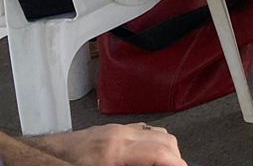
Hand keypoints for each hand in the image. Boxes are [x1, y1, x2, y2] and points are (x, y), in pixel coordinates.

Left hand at [29, 123, 185, 165]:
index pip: (162, 153)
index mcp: (116, 150)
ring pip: (156, 133)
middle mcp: (119, 134)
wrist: (34, 157)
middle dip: (175, 159)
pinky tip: (145, 157)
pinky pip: (141, 131)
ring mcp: (114, 129)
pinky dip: (151, 143)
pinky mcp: (108, 129)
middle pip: (164, 141)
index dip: (178, 164)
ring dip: (165, 150)